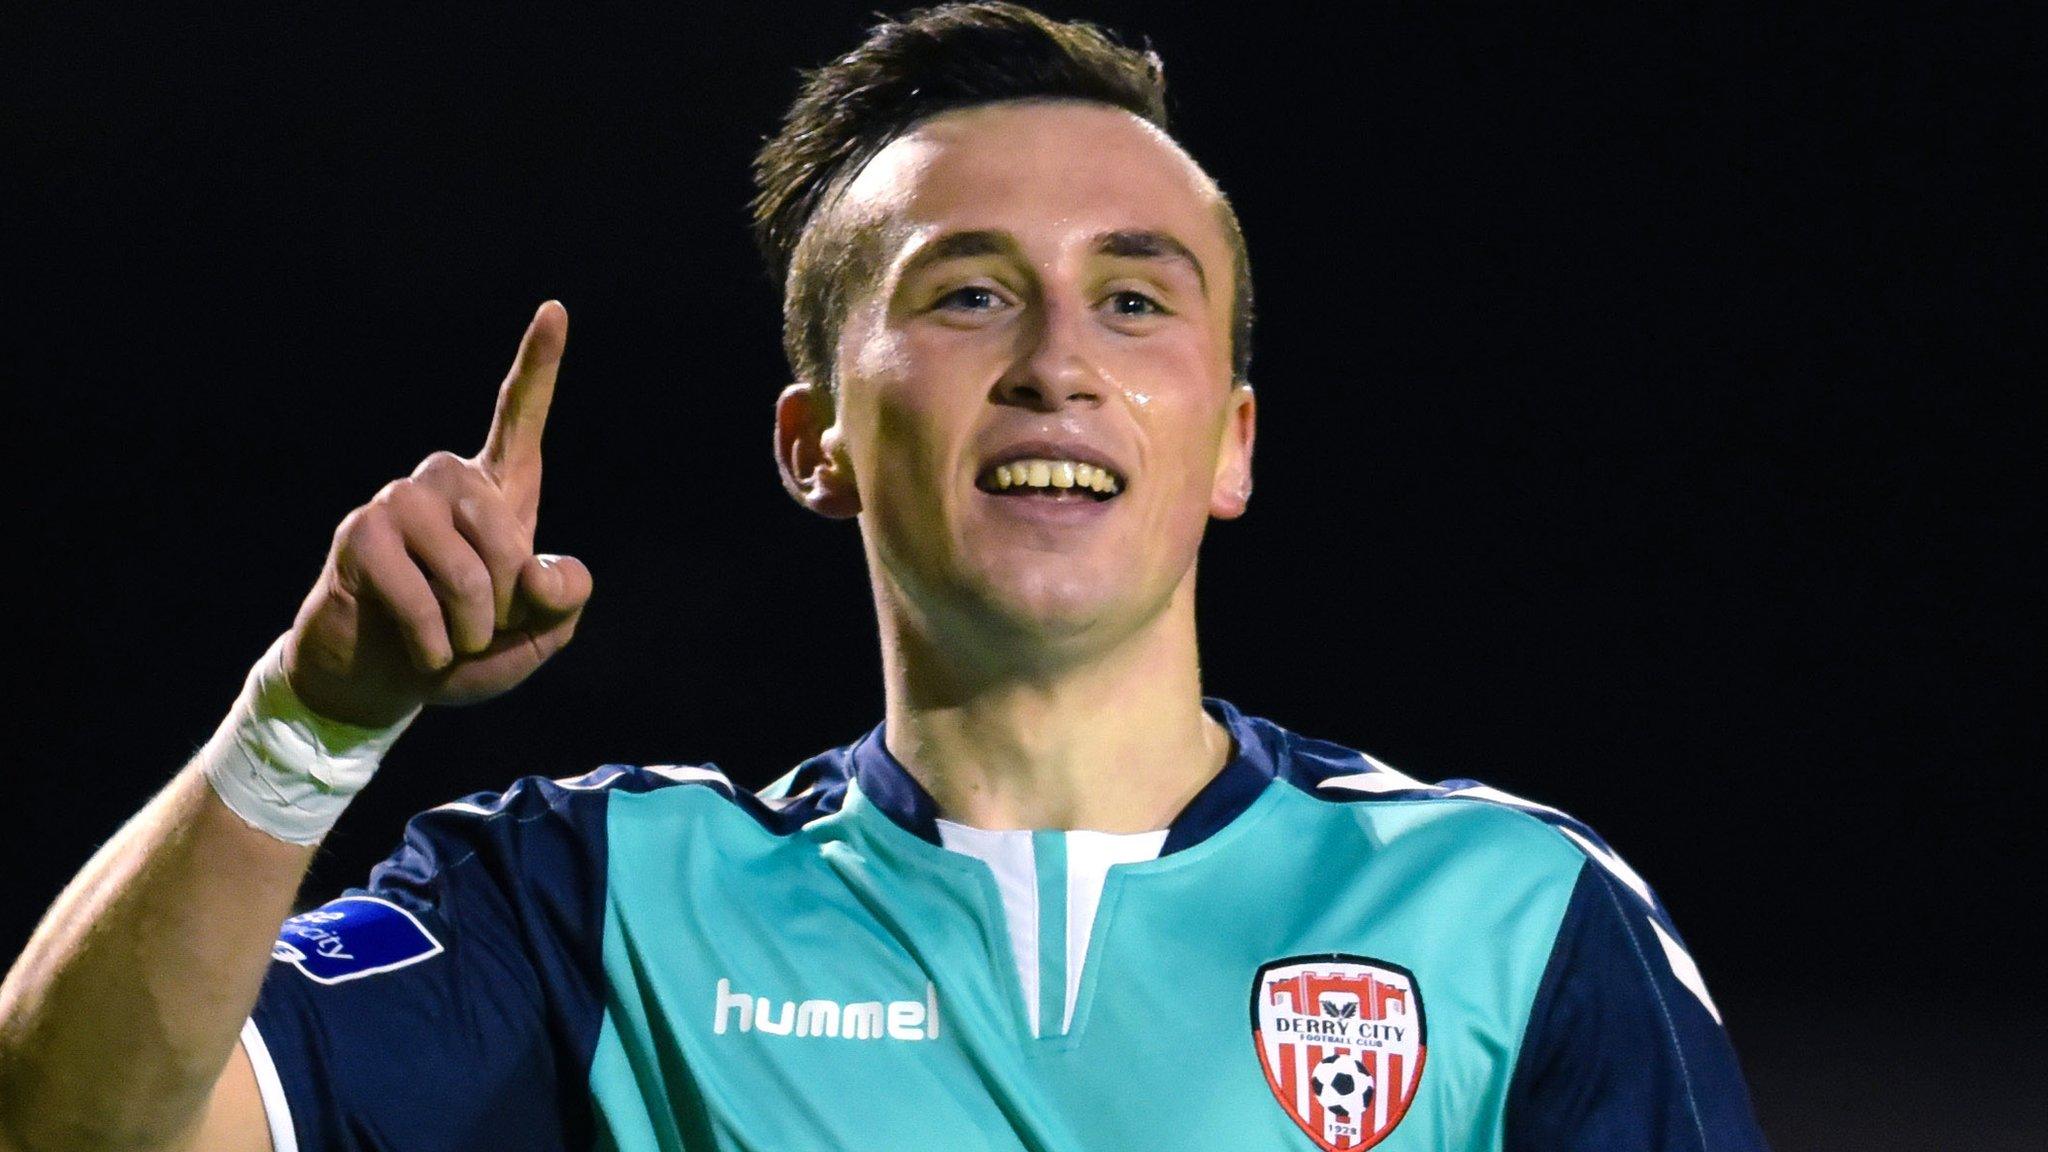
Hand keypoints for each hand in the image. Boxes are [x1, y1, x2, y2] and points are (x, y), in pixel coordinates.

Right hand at [281, 301, 593, 726]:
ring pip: (467, 569)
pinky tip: (424, 651)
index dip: (539, 366)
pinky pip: (418, 595)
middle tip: (484, 629)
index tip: (555, 310)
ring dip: (472, 626)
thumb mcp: (536, 636)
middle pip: (507, 534)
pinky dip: (435, 642)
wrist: (384, 681)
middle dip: (508, 603)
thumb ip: (562, 603)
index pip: (519, 418)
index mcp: (498, 492)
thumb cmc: (467, 649)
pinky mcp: (359, 535)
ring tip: (453, 643)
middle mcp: (446, 482)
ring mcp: (397, 502)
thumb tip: (540, 573)